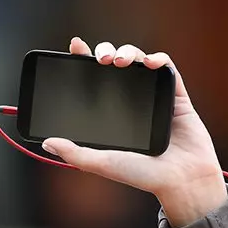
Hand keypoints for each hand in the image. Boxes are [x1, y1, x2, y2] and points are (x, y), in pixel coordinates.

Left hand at [42, 38, 227, 225]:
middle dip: (106, 52)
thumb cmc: (142, 176)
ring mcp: (154, 96)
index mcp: (112, 113)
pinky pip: (168, 69)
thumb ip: (74, 153)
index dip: (84, 60)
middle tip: (101, 60)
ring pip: (139, 61)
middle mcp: (131, 101)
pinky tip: (149, 62)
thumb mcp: (101, 162)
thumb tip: (47, 142)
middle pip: (115, 64)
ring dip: (128, 52)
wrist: (181, 181)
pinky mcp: (176, 96)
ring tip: (119, 60)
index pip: (93, 80)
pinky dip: (158, 59)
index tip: (74, 46)